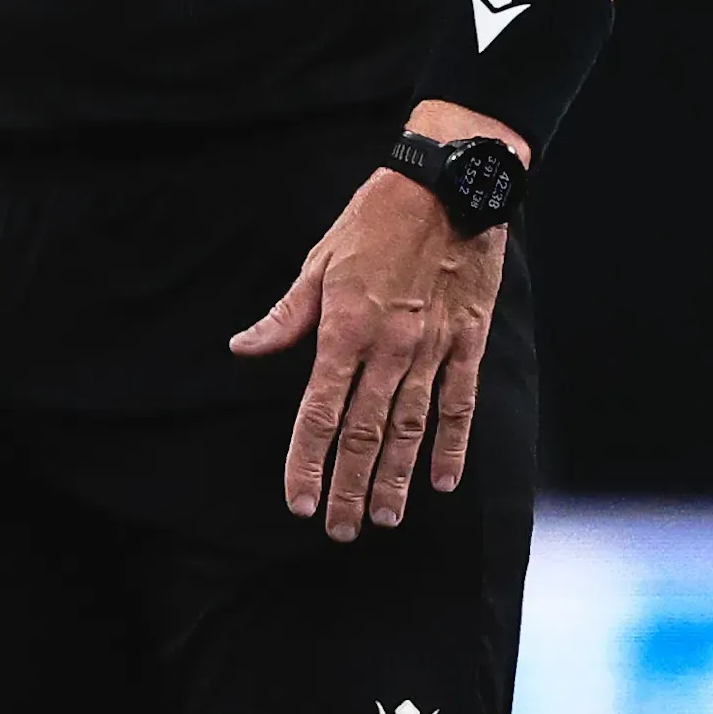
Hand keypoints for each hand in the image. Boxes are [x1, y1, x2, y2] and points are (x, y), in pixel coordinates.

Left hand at [230, 168, 503, 539]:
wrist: (450, 184)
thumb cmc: (377, 218)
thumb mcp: (320, 261)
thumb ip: (286, 316)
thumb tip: (244, 348)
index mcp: (344, 330)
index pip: (318, 413)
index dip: (306, 462)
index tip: (298, 501)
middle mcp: (388, 348)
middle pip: (364, 434)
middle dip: (349, 487)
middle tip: (340, 529)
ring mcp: (432, 348)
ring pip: (411, 428)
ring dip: (397, 478)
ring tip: (387, 517)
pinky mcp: (468, 340)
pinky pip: (459, 402)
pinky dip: (453, 444)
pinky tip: (444, 480)